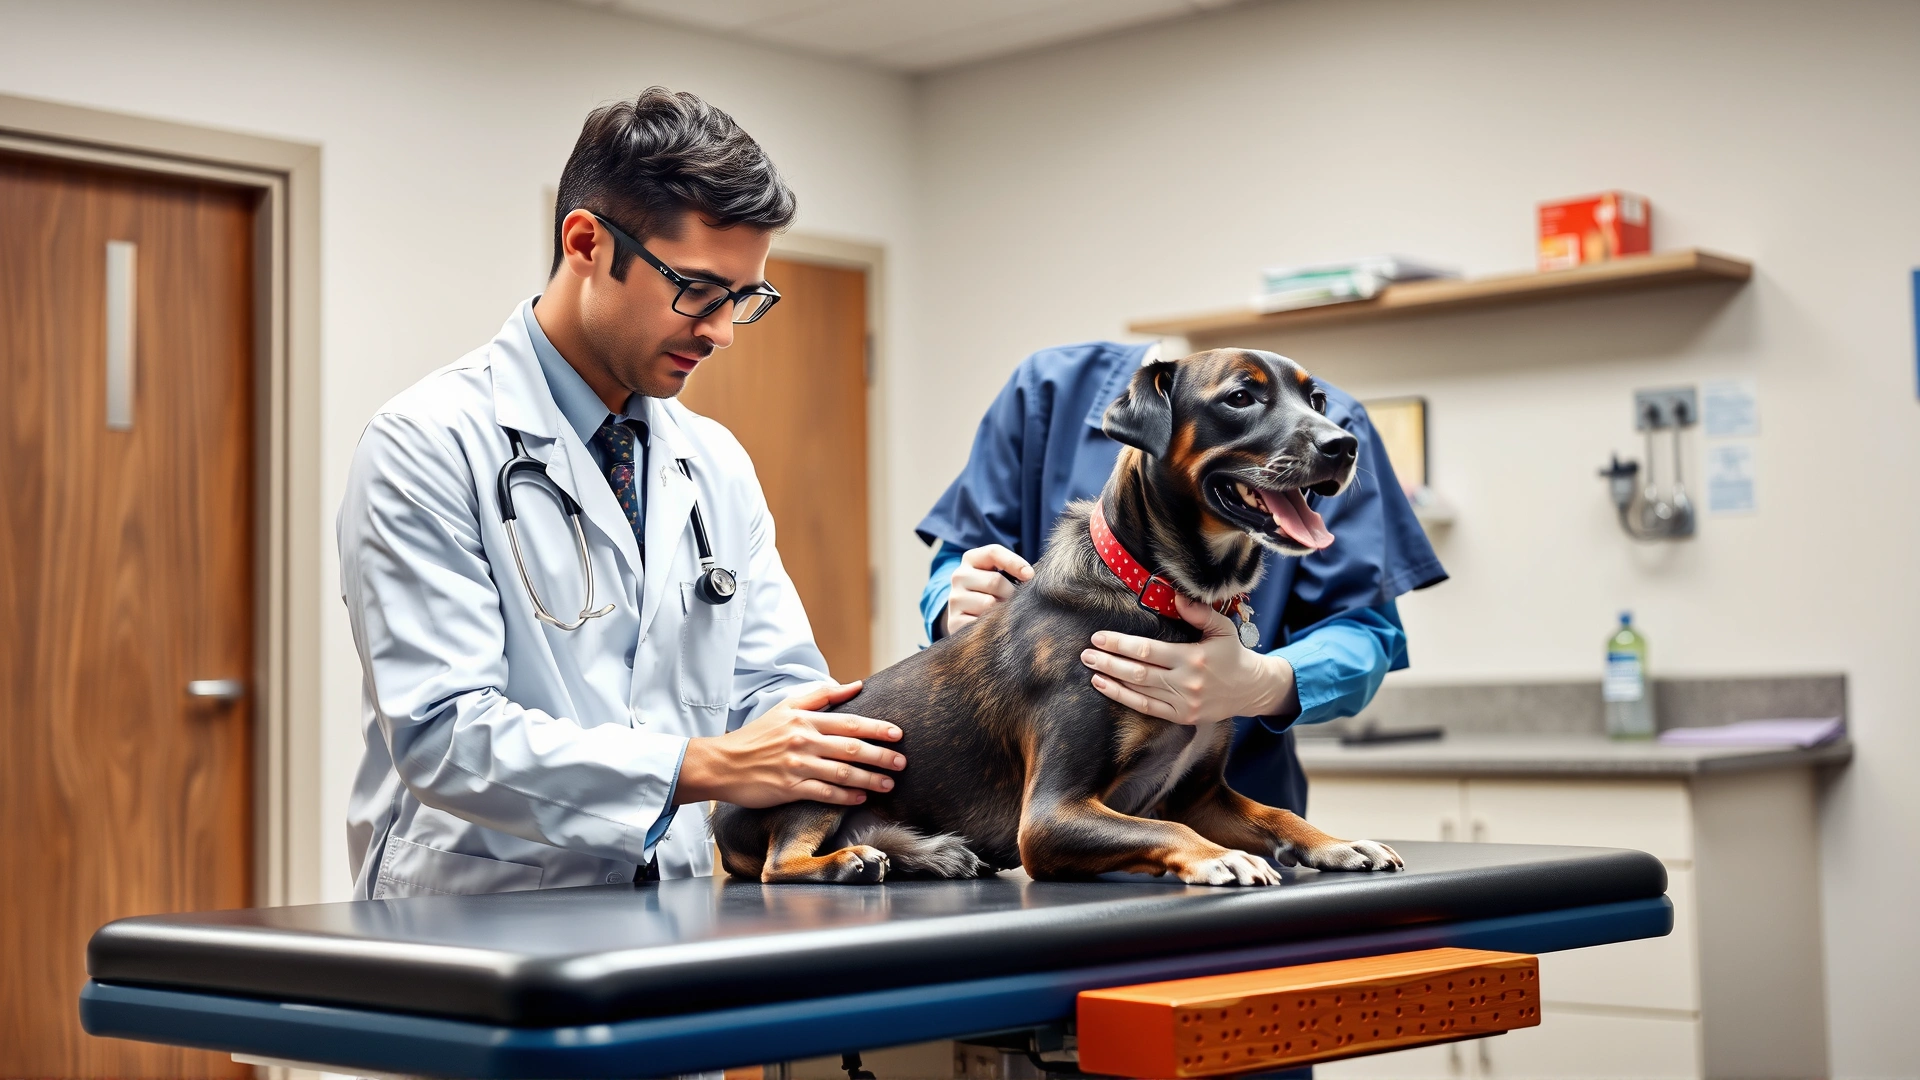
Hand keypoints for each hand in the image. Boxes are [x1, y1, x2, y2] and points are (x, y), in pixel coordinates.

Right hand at [676, 681, 905, 807]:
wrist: (722, 763)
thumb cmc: (757, 735)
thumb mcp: (786, 707)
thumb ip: (821, 695)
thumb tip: (855, 685)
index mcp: (805, 719)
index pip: (849, 722)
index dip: (876, 729)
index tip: (898, 735)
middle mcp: (803, 740)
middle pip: (851, 748)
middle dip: (881, 755)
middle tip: (902, 762)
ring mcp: (797, 765)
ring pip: (841, 772)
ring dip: (869, 778)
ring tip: (889, 783)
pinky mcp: (789, 787)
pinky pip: (824, 792)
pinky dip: (845, 795)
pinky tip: (861, 797)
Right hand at [943, 543, 1033, 634]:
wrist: (970, 616)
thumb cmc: (994, 591)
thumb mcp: (1001, 574)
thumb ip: (1014, 569)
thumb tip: (1029, 576)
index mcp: (971, 559)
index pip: (994, 552)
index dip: (1015, 562)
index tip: (1030, 575)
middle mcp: (959, 576)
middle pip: (995, 581)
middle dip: (1011, 594)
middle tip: (1015, 603)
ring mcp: (954, 599)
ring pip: (988, 603)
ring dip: (1002, 612)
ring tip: (1003, 614)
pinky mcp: (954, 621)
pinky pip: (979, 623)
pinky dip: (992, 626)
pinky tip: (993, 626)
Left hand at [1081, 594, 1298, 725]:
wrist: (1250, 689)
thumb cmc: (1232, 654)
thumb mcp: (1222, 628)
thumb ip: (1199, 612)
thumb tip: (1175, 595)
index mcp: (1193, 658)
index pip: (1148, 651)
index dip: (1121, 644)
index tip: (1100, 637)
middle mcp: (1186, 683)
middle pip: (1138, 673)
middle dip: (1109, 662)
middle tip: (1086, 653)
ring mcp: (1182, 703)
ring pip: (1139, 692)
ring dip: (1112, 680)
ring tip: (1091, 668)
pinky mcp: (1181, 717)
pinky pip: (1146, 708)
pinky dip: (1123, 698)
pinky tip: (1106, 687)